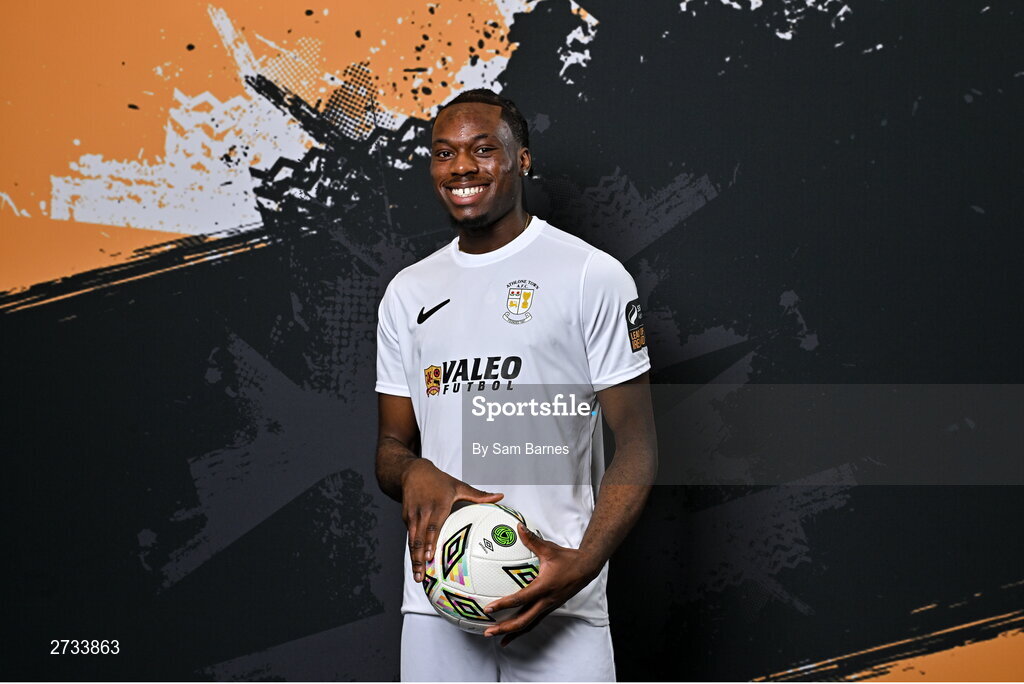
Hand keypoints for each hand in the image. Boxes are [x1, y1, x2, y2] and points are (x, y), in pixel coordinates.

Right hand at [401, 458, 502, 582]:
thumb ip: (479, 495)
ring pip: (412, 541)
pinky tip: (416, 566)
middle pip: (420, 538)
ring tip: (418, 577)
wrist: (413, 472)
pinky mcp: (406, 518)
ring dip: (414, 560)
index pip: (433, 526)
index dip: (431, 542)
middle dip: (420, 559)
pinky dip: (412, 552)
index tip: (430, 557)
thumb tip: (501, 496)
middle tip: (421, 576)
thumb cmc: (439, 481)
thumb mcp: (459, 485)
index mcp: (438, 504)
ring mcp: (412, 516)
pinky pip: (410, 537)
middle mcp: (423, 511)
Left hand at [482, 523, 602, 646]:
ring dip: (512, 632)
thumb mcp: (549, 549)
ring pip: (529, 625)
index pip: (521, 599)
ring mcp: (549, 607)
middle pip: (523, 620)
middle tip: (488, 631)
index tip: (489, 609)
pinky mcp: (550, 608)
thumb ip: (532, 540)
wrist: (586, 569)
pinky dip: (522, 629)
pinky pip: (534, 622)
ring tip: (496, 638)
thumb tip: (518, 527)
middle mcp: (546, 601)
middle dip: (505, 627)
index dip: (504, 604)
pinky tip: (512, 633)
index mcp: (544, 587)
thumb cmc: (567, 559)